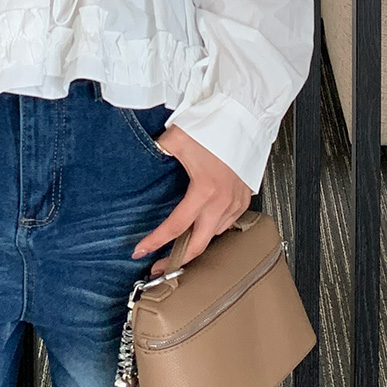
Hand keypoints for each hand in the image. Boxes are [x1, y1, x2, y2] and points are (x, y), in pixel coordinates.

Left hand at [131, 125, 253, 276]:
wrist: (244, 118)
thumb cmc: (215, 126)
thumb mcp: (176, 139)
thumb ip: (157, 151)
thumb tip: (146, 157)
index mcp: (204, 191)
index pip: (175, 227)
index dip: (156, 242)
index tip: (141, 251)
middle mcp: (222, 202)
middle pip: (199, 245)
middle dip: (178, 261)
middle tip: (161, 267)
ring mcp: (236, 202)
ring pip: (214, 234)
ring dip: (197, 241)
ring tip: (179, 246)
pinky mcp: (244, 197)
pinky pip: (228, 222)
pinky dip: (214, 228)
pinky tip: (203, 226)